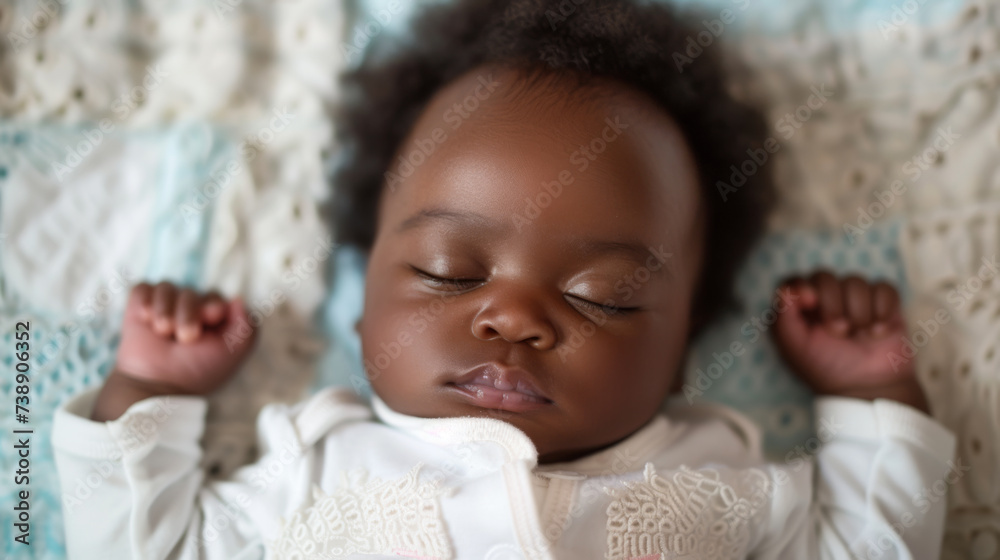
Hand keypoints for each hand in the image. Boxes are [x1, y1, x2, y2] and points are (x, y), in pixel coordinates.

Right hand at [112, 282, 256, 395]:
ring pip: (166, 287)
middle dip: (188, 314)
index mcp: (213, 317)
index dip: (212, 306)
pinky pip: (143, 288)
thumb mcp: (233, 352)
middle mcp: (189, 309)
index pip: (215, 295)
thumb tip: (237, 298)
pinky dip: (146, 303)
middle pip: (191, 292)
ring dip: (165, 311)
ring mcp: (164, 307)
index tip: (210, 320)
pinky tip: (147, 321)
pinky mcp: (139, 307)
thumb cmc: (198, 371)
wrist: (158, 385)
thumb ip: (247, 326)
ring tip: (164, 332)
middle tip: (185, 338)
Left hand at [771, 271, 927, 411]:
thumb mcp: (795, 349)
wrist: (867, 387)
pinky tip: (878, 331)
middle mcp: (825, 299)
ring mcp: (854, 298)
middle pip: (823, 276)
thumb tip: (787, 290)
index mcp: (800, 309)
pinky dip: (882, 309)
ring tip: (860, 335)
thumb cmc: (827, 368)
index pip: (794, 280)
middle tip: (838, 331)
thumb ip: (783, 319)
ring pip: (855, 281)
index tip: (809, 301)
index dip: (800, 286)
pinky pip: (884, 288)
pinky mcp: (883, 302)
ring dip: (859, 311)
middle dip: (832, 303)